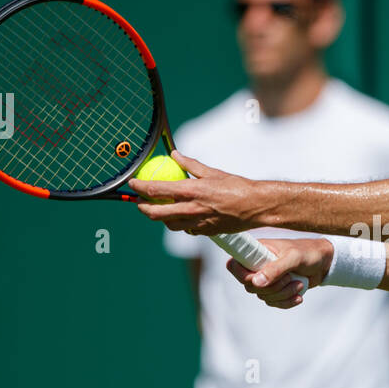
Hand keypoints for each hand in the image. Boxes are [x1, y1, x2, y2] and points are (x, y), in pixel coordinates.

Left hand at [130, 151, 265, 234]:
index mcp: (191, 191)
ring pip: (168, 224)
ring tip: (159, 209)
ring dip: (160, 217)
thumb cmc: (237, 186)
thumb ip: (190, 165)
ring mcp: (197, 223)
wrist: (256, 206)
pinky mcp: (205, 232)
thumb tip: (175, 155)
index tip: (133, 183)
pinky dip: (179, 223)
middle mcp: (191, 209)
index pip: (156, 190)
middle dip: (142, 208)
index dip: (140, 187)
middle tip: (139, 202)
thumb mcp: (212, 172)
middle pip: (155, 213)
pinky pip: (185, 229)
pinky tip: (182, 216)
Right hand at [227, 238, 333, 308]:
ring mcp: (266, 278)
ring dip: (283, 294)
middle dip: (272, 287)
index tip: (257, 278)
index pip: (234, 265)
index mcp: (257, 251)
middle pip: (249, 286)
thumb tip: (255, 282)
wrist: (325, 262)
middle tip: (290, 278)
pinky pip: (273, 302)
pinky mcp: (276, 289)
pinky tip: (299, 296)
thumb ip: (275, 269)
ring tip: (299, 284)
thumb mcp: (293, 258)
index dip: (242, 275)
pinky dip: (287, 302)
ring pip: (262, 296)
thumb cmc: (308, 253)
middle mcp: (258, 265)